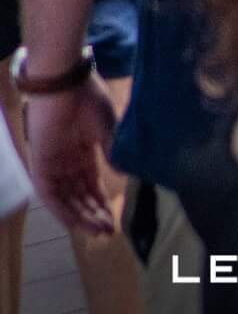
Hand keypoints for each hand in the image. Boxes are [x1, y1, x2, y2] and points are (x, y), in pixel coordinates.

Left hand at [25, 76, 117, 233]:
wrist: (64, 83)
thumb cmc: (88, 100)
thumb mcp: (107, 128)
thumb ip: (111, 152)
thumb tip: (121, 173)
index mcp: (83, 153)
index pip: (92, 185)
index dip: (103, 203)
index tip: (116, 219)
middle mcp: (67, 163)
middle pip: (79, 197)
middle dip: (94, 215)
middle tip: (109, 231)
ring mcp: (53, 166)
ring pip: (66, 201)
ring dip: (82, 217)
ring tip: (99, 230)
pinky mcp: (41, 167)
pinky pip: (51, 197)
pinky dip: (64, 211)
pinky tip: (79, 223)